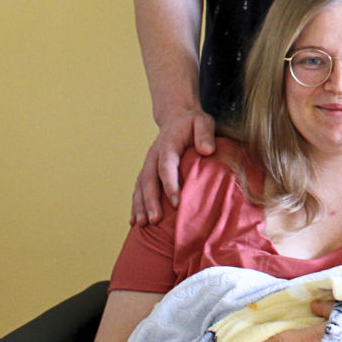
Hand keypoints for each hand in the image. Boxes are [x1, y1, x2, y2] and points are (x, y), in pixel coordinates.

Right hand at [131, 107, 214, 225]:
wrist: (177, 117)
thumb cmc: (193, 123)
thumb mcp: (203, 121)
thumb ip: (205, 134)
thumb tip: (207, 150)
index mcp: (167, 144)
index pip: (166, 165)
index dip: (170, 184)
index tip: (176, 201)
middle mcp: (153, 156)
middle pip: (149, 180)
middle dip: (151, 201)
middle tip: (155, 220)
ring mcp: (148, 164)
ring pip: (140, 187)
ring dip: (140, 206)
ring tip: (142, 224)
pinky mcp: (147, 171)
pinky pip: (138, 189)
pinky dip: (136, 205)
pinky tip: (134, 221)